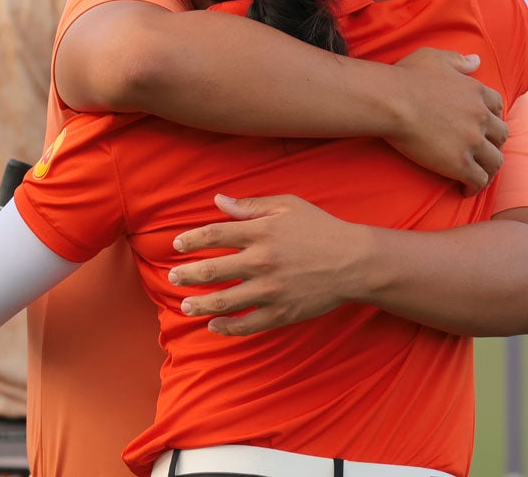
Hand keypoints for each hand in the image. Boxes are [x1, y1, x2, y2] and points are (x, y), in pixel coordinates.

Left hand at [168, 194, 370, 335]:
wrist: (354, 261)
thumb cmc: (320, 229)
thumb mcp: (288, 206)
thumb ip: (251, 206)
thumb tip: (218, 200)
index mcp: (261, 232)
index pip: (213, 235)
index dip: (190, 240)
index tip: (176, 245)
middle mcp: (262, 261)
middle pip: (211, 271)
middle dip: (186, 275)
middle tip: (172, 277)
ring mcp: (271, 290)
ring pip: (224, 301)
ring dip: (199, 305)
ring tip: (185, 306)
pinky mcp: (282, 312)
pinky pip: (248, 324)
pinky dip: (227, 328)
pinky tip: (214, 326)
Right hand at [385, 47, 507, 194]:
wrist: (392, 101)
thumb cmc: (407, 77)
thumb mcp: (435, 58)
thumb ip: (459, 60)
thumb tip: (477, 60)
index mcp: (476, 92)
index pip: (498, 106)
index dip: (493, 118)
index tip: (485, 127)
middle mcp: (481, 116)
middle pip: (501, 135)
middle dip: (494, 144)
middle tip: (482, 153)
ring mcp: (473, 141)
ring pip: (495, 161)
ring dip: (489, 170)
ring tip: (478, 177)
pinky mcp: (460, 163)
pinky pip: (479, 180)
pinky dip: (476, 187)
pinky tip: (465, 189)